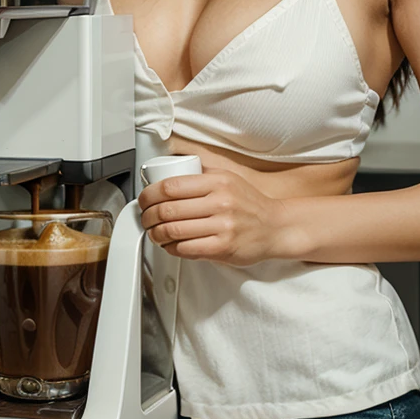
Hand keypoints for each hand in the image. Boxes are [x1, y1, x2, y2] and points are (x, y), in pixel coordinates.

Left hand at [137, 170, 310, 264]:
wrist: (275, 227)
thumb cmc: (249, 203)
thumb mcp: (227, 178)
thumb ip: (201, 173)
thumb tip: (170, 170)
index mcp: (217, 182)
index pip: (171, 186)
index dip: (150, 194)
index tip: (144, 199)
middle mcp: (220, 202)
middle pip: (168, 209)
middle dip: (148, 216)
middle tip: (144, 218)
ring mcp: (222, 226)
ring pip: (174, 231)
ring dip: (156, 234)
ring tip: (153, 233)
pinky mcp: (223, 248)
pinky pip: (186, 249)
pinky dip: (171, 248)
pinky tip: (170, 245)